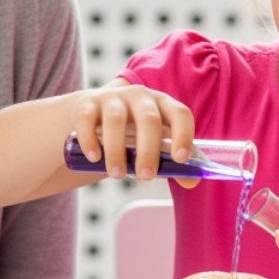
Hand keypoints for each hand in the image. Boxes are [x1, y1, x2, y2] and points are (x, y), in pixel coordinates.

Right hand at [69, 82, 195, 181]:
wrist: (95, 118)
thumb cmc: (133, 134)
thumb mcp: (154, 144)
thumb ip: (172, 162)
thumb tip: (191, 182)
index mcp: (163, 104)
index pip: (180, 114)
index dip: (183, 135)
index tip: (180, 159)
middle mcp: (139, 96)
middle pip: (149, 119)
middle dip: (148, 150)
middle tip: (146, 176)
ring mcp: (112, 98)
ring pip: (116, 119)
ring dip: (117, 150)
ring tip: (117, 174)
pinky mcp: (87, 104)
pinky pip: (87, 119)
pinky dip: (89, 139)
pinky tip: (94, 158)